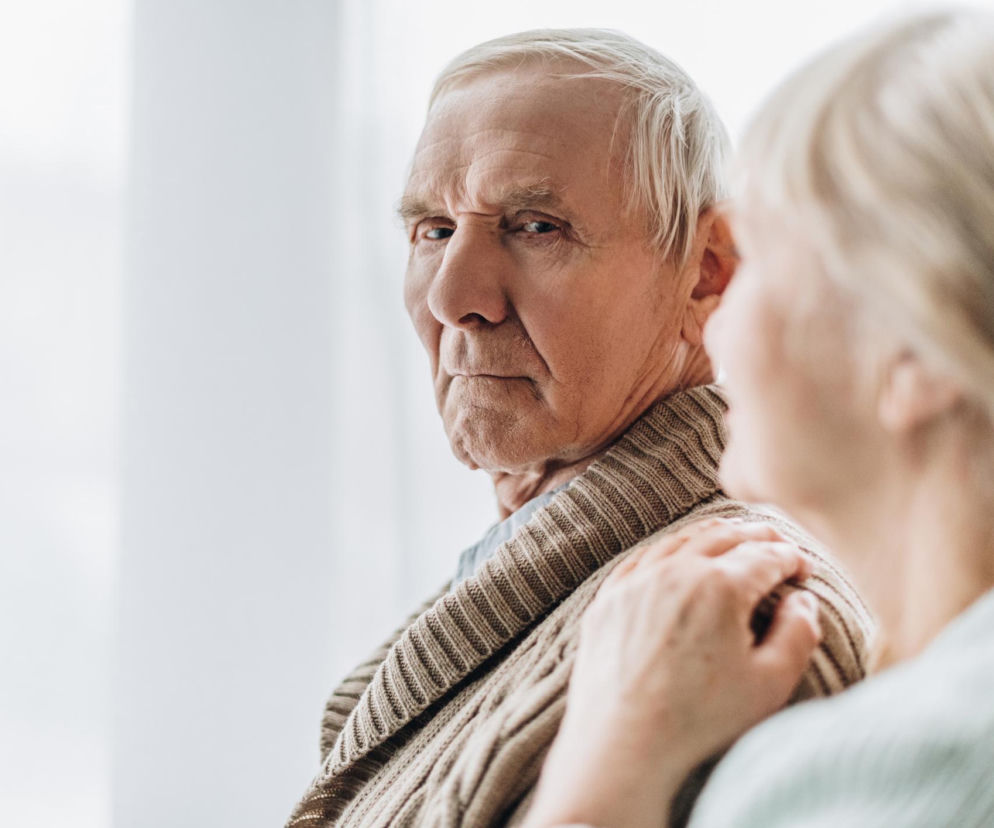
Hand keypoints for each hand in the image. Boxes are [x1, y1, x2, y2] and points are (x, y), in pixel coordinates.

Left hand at [526, 519, 821, 827]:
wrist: (622, 742)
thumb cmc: (700, 719)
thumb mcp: (770, 683)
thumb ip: (799, 633)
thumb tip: (802, 600)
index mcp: (721, 585)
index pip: (766, 556)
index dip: (792, 559)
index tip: (804, 571)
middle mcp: (677, 570)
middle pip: (726, 536)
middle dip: (758, 537)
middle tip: (777, 545)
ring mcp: (637, 580)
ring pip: (683, 540)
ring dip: (715, 536)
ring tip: (734, 540)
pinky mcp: (610, 596)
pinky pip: (646, 557)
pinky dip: (672, 549)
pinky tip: (680, 557)